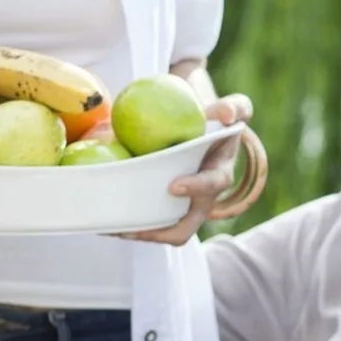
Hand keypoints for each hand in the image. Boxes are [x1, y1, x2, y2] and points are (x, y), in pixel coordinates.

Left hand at [125, 94, 252, 246]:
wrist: (202, 130)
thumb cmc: (214, 119)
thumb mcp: (229, 109)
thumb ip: (234, 107)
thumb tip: (224, 114)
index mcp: (219, 173)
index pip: (213, 184)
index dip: (196, 188)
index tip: (173, 186)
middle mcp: (205, 198)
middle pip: (188, 224)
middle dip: (163, 232)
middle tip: (133, 228)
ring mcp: (186, 207)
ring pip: (169, 232)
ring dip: (142, 233)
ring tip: (114, 229)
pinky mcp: (169, 208)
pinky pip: (153, 224)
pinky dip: (132, 226)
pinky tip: (106, 222)